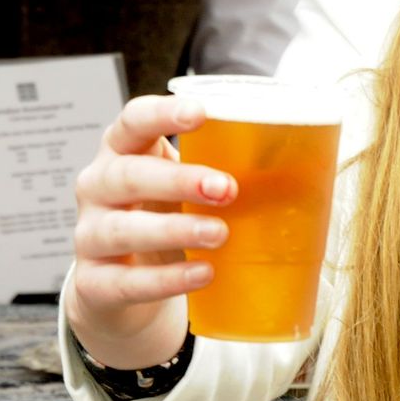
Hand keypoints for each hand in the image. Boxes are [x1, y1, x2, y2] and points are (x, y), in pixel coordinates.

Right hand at [67, 94, 235, 370]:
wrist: (118, 286)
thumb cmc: (163, 218)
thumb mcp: (185, 190)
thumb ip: (227, 173)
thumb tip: (310, 164)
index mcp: (122, 151)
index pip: (133, 121)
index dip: (162, 114)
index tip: (201, 114)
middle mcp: (98, 187)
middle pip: (126, 175)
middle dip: (177, 179)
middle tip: (226, 188)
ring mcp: (88, 236)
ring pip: (121, 228)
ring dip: (174, 230)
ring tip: (220, 234)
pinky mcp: (93, 283)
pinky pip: (125, 282)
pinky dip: (166, 280)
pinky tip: (202, 273)